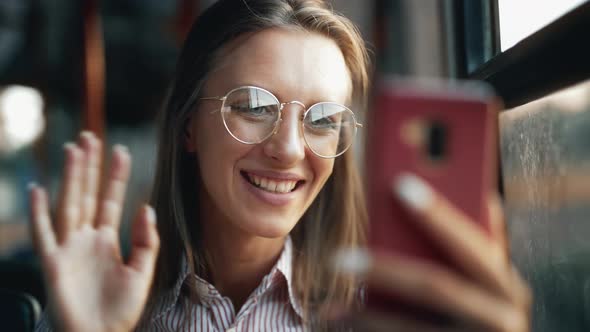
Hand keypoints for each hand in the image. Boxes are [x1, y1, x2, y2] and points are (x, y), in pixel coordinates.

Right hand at [28, 132, 159, 331]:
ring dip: (70, 178)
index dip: (116, 176)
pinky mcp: (53, 264)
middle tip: (91, 137)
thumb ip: (146, 240)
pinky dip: (38, 213)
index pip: (111, 200)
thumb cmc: (121, 310)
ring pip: (68, 204)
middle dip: (89, 167)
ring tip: (73, 150)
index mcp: (107, 240)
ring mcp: (68, 249)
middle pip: (87, 194)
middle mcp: (86, 239)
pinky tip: (38, 190)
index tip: (121, 150)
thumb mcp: (142, 272)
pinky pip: (44, 234)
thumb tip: (145, 207)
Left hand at [331, 173, 531, 331]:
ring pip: (410, 325)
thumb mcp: (489, 286)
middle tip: (338, 258)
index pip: (470, 246)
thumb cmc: (479, 315)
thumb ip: (479, 250)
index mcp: (506, 287)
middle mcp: (500, 319)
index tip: (399, 185)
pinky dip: (368, 327)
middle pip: (434, 287)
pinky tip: (340, 316)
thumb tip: (477, 198)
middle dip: (383, 270)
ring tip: (329, 304)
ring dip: (364, 313)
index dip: (437, 216)